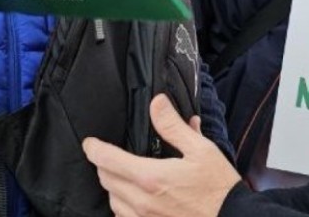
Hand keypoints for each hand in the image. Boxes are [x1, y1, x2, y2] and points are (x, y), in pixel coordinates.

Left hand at [84, 94, 240, 216]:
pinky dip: (123, 207)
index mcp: (151, 177)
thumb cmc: (218, 187)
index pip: (108, 160)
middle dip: (103, 165)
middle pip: (106, 180)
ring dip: (113, 186)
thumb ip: (173, 126)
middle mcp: (142, 201)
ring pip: (113, 201)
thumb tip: (156, 103)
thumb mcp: (201, 149)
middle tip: (110, 155)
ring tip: (122, 176)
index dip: (94, 149)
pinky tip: (134, 199)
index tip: (90, 143)